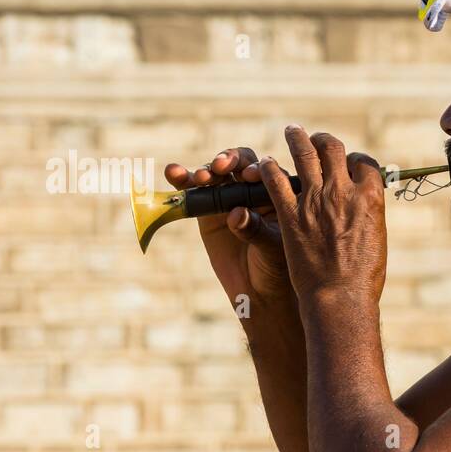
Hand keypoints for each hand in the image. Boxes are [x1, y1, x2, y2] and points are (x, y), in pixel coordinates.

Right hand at [163, 147, 292, 309]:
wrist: (256, 290)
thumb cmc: (275, 267)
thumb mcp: (272, 249)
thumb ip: (256, 230)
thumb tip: (237, 214)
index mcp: (278, 194)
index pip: (268, 173)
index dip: (257, 169)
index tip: (249, 176)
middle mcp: (253, 189)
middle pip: (240, 164)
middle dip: (230, 161)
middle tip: (220, 168)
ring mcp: (229, 196)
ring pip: (215, 173)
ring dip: (205, 170)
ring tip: (198, 178)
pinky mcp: (207, 208)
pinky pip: (193, 190)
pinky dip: (182, 179)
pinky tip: (172, 172)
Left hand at [260, 125, 387, 303]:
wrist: (340, 297)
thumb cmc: (364, 277)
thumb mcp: (377, 239)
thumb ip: (368, 217)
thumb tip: (366, 209)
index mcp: (370, 197)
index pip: (363, 163)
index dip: (355, 160)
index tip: (349, 163)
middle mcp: (342, 191)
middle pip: (333, 149)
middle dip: (324, 140)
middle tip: (317, 139)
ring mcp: (314, 200)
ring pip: (304, 155)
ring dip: (297, 139)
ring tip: (292, 131)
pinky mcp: (290, 214)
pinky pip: (275, 180)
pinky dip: (269, 168)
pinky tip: (265, 164)